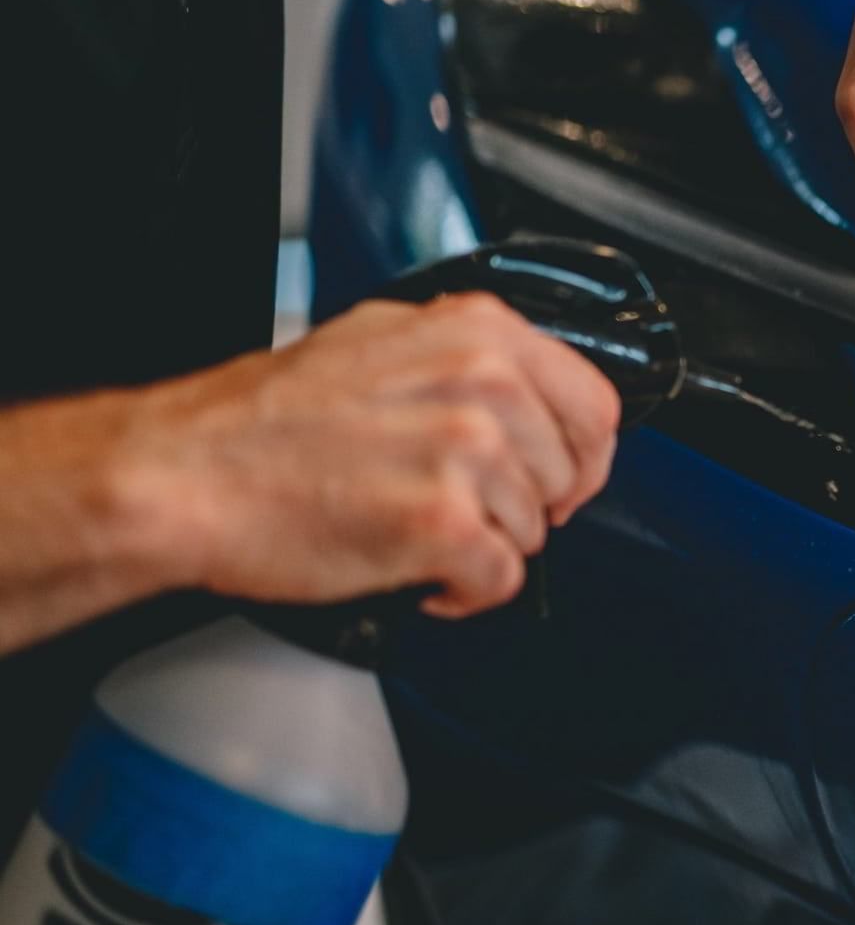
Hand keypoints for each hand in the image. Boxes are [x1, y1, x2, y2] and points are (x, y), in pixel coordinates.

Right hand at [119, 294, 620, 617]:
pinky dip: (462, 592)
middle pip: (568, 476)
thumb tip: (525, 389)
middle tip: (458, 507)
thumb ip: (467, 356)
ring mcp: (468, 454)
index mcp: (480, 333)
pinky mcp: (443, 524)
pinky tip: (415, 569)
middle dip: (521, 505)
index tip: (559, 479)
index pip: (597, 404)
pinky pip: (500, 580)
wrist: (186, 472)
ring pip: (534, 531)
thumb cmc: (267, 418)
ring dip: (482, 546)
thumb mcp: (382, 339)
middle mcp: (485, 385)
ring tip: (414, 529)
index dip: (581, 456)